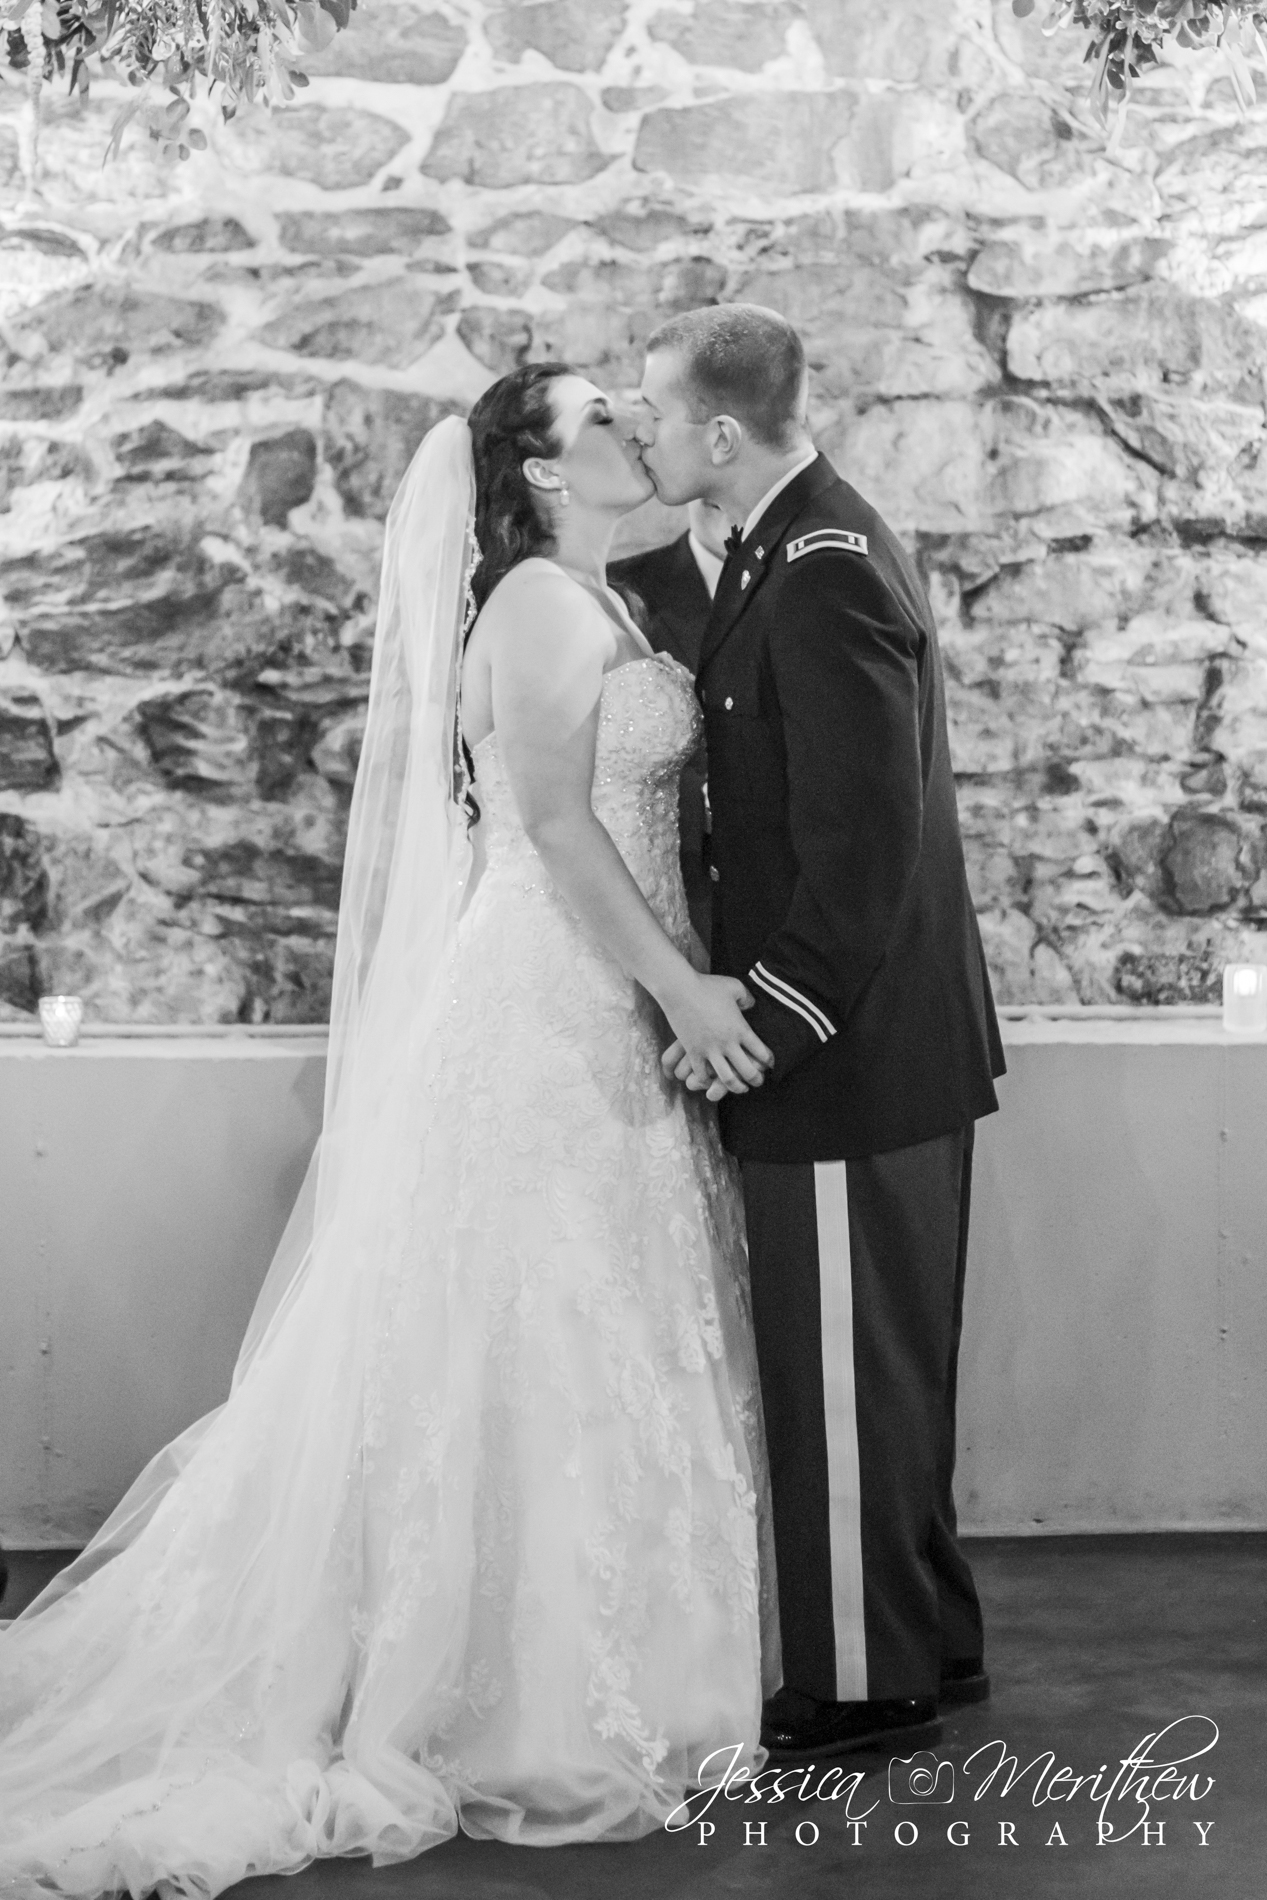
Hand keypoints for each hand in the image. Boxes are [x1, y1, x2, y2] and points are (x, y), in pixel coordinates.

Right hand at [659, 975, 773, 1102]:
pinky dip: (707, 1080)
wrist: (679, 989)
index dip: (770, 1061)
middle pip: (748, 1071)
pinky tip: (711, 1080)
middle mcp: (727, 1043)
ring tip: (739, 1087)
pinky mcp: (693, 1052)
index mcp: (740, 1028)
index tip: (771, 1063)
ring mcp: (709, 1049)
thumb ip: (747, 998)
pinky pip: (702, 1074)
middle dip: (756, 1079)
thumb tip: (752, 1006)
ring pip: (727, 1079)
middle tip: (759, 1081)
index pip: (762, 1052)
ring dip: (735, 1087)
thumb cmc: (708, 985)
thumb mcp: (734, 987)